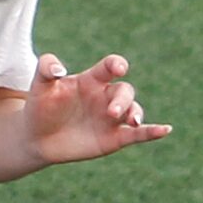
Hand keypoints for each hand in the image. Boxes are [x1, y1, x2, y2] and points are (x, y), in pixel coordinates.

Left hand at [25, 53, 170, 166]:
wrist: (37, 138)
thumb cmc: (40, 107)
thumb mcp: (38, 85)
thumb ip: (46, 69)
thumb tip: (58, 69)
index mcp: (91, 80)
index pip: (110, 67)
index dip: (116, 65)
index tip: (118, 68)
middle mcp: (106, 97)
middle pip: (125, 91)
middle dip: (123, 100)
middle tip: (112, 112)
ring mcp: (112, 118)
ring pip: (134, 110)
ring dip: (136, 114)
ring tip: (131, 122)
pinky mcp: (115, 138)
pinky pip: (139, 134)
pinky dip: (153, 132)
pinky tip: (165, 130)